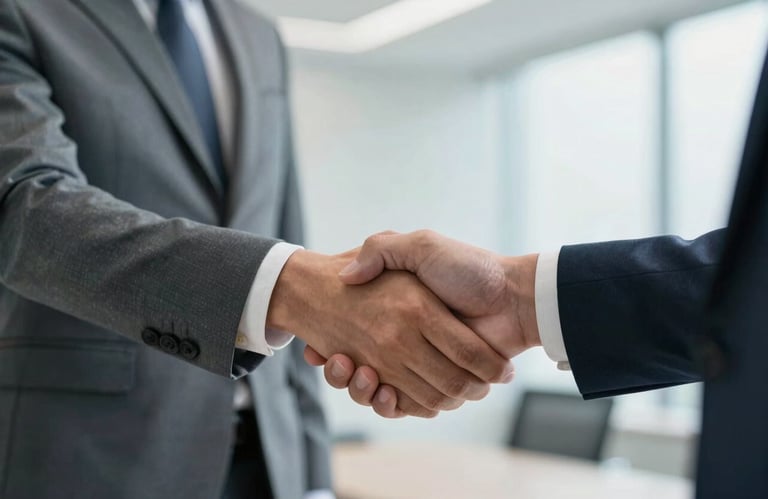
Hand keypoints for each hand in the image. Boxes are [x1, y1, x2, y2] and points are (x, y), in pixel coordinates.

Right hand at [268, 248, 514, 417]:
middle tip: (338, 362)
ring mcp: (421, 364)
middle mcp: (405, 340)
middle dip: (341, 372)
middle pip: (358, 367)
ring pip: (376, 390)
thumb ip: (382, 250)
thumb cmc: (469, 269)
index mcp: (398, 311)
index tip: (316, 348)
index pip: (351, 333)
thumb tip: (346, 275)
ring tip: (360, 374)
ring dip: (361, 390)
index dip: (330, 346)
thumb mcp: (421, 245)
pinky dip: (391, 405)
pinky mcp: (438, 385)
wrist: (514, 297)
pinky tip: (383, 391)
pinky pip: (406, 404)